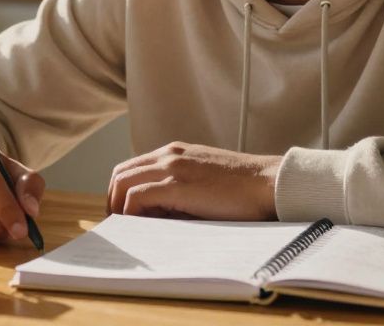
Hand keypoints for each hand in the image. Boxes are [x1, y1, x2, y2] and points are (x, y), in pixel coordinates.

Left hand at [106, 141, 280, 220]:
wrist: (269, 183)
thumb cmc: (244, 191)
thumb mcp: (204, 183)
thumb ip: (180, 192)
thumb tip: (156, 216)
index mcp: (175, 154)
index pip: (132, 167)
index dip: (121, 192)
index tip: (124, 215)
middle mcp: (169, 155)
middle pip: (120, 173)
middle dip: (113, 200)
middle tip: (120, 225)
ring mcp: (172, 168)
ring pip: (123, 182)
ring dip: (119, 207)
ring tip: (128, 229)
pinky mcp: (177, 185)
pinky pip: (136, 197)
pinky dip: (131, 212)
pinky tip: (142, 227)